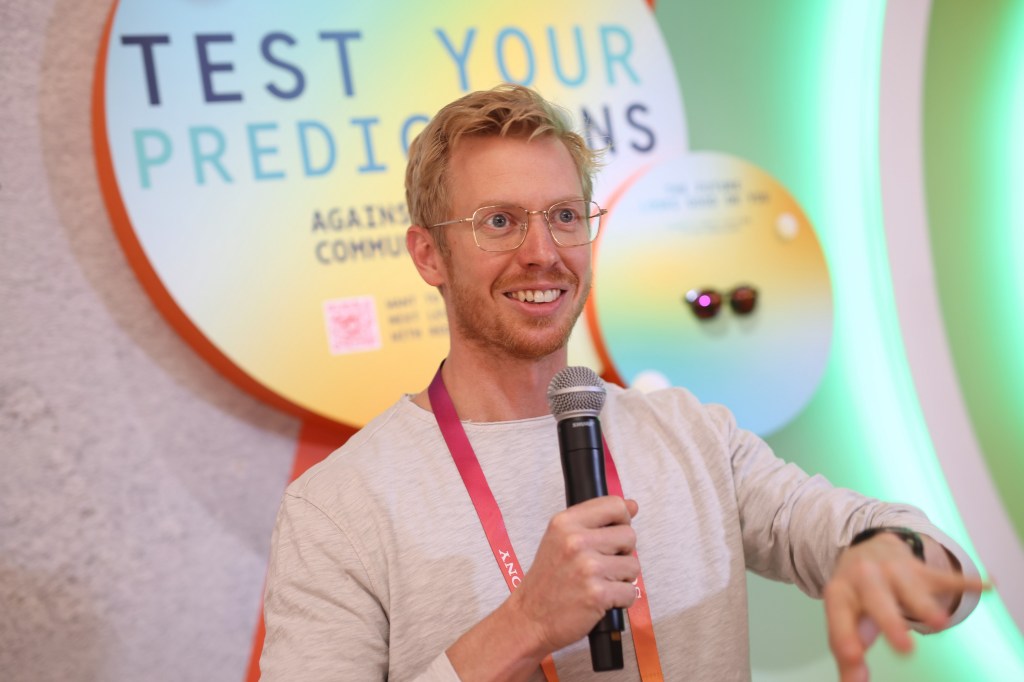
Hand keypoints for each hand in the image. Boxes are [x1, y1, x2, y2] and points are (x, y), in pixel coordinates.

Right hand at [509, 496, 639, 654]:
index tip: (614, 533)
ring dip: (622, 578)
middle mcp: (575, 541)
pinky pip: (631, 592)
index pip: (615, 505)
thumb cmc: (547, 580)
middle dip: (622, 553)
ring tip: (599, 582)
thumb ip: (595, 520)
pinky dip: (621, 600)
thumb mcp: (560, 538)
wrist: (529, 618)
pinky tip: (601, 600)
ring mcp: (587, 568)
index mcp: (565, 522)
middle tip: (601, 565)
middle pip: (629, 536)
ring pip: (633, 565)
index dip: (622, 520)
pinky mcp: (597, 594)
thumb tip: (632, 505)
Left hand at [823, 532, 985, 681]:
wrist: (867, 546)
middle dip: (890, 622)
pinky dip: (965, 583)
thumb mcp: (844, 615)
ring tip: (941, 624)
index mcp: (841, 591)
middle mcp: (865, 576)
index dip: (844, 636)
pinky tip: (987, 586)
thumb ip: (847, 649)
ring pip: (911, 588)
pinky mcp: (921, 570)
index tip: (851, 657)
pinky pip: (945, 577)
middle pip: (877, 599)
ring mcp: (895, 570)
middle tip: (904, 649)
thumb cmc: (856, 593)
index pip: (840, 615)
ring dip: (926, 605)